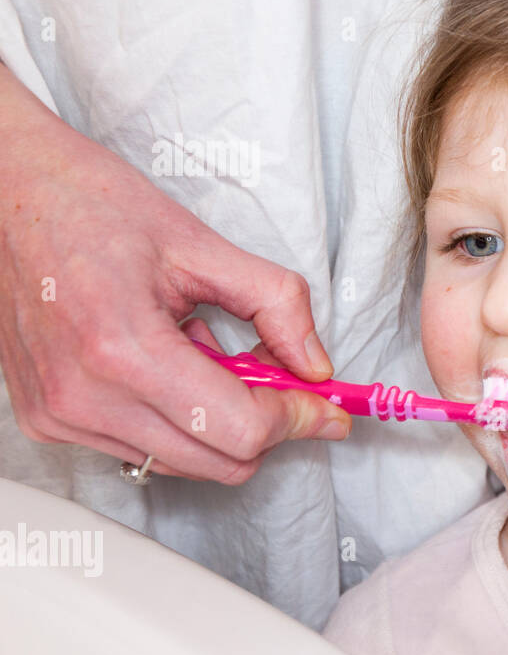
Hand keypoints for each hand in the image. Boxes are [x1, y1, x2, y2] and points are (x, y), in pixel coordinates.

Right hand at [0, 63, 350, 483]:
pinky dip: (176, 417)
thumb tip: (316, 366)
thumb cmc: (89, 204)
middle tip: (280, 375)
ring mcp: (59, 416)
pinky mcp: (46, 420)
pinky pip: (142, 449)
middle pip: (219, 462)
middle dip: (266, 423)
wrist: (4, 192)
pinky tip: (165, 360)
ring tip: (200, 348)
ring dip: (217, 419)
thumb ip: (275, 306)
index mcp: (121, 349)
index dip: (298, 419)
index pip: (239, 430)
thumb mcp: (201, 244)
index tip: (328, 407)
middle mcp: (82, 397)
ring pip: (183, 463)